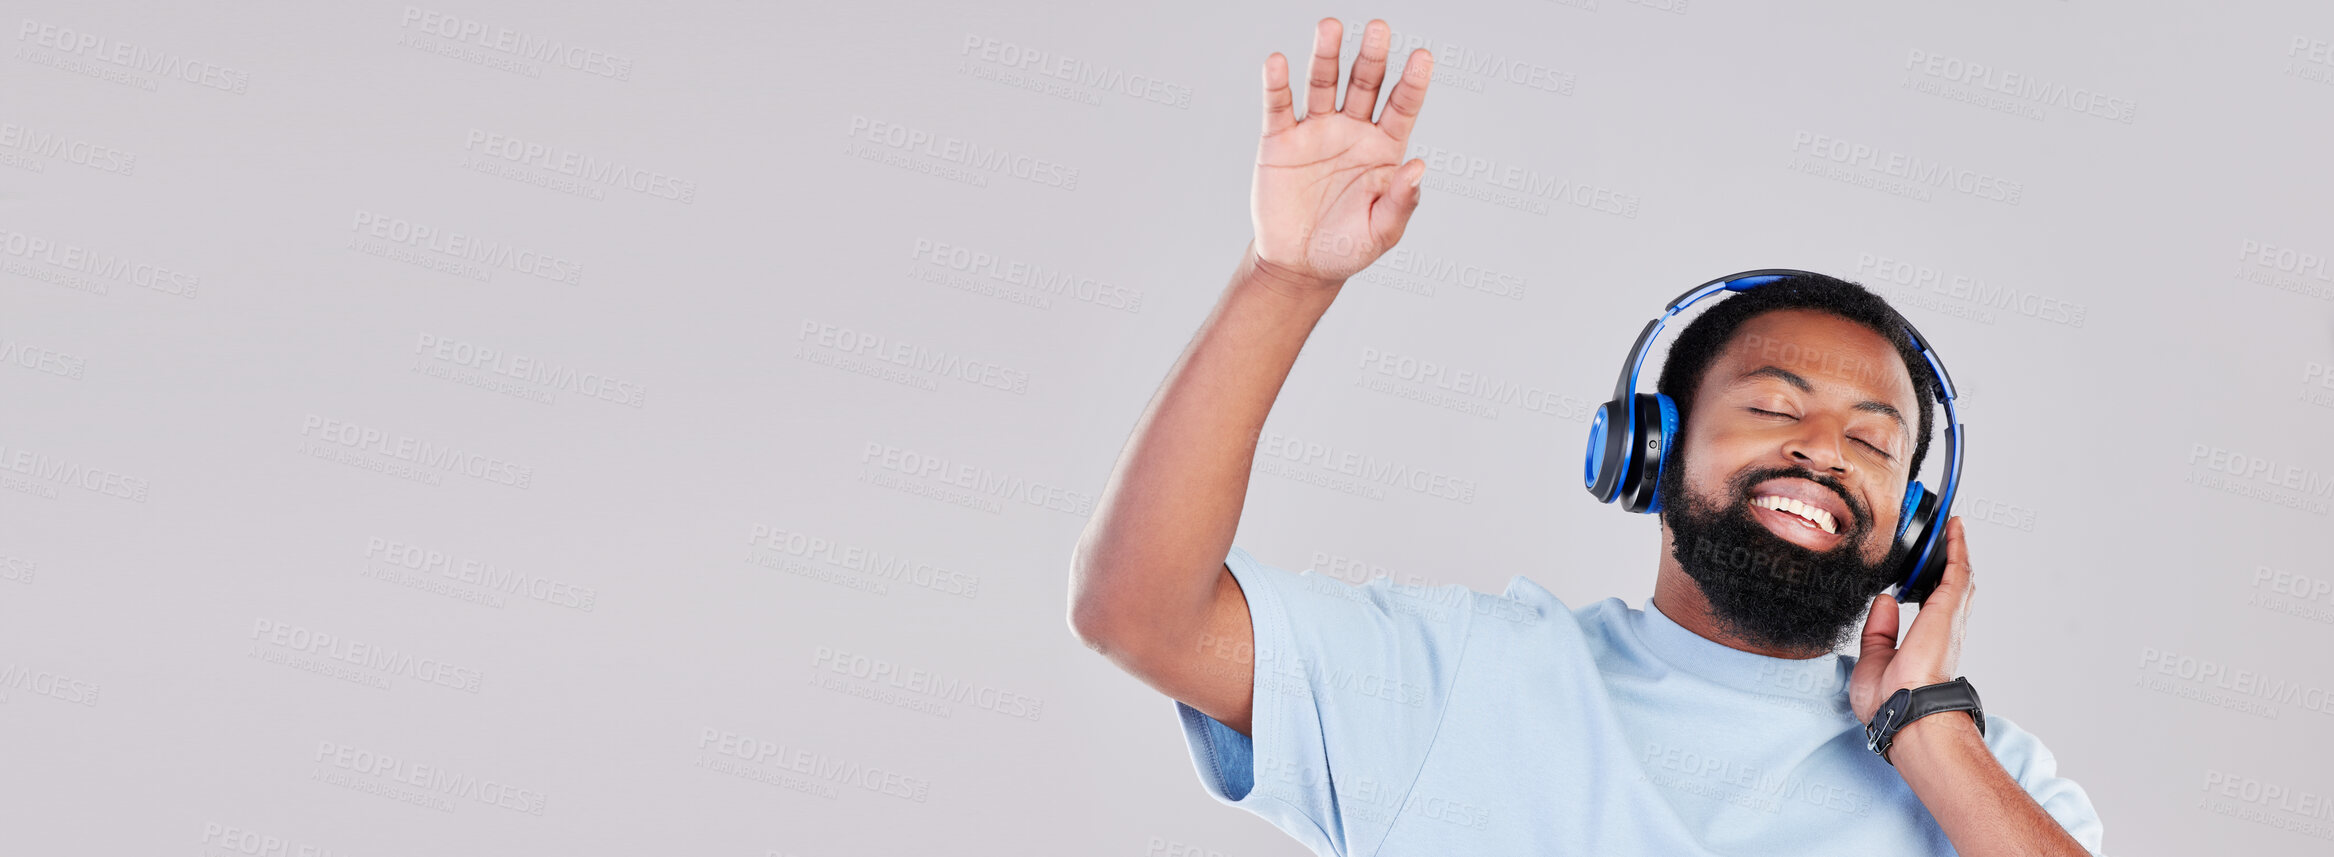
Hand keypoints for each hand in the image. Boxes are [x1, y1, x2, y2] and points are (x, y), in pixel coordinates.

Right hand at [1249, 18, 1433, 290]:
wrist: (1298, 265)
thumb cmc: (1347, 247)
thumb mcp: (1382, 232)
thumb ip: (1401, 201)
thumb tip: (1419, 167)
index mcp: (1383, 148)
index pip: (1402, 106)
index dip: (1413, 82)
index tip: (1422, 56)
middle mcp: (1352, 130)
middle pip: (1365, 83)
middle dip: (1371, 56)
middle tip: (1378, 28)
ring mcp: (1315, 131)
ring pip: (1323, 83)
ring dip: (1327, 55)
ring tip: (1330, 27)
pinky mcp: (1280, 140)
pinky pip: (1278, 106)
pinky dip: (1277, 83)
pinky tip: (1278, 62)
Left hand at [1849, 516, 1975, 723]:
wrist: (1904, 711)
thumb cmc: (1888, 700)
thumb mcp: (1873, 660)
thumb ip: (1879, 630)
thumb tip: (1884, 600)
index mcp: (1926, 644)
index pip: (1932, 609)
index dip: (1932, 587)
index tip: (1923, 572)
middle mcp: (1944, 630)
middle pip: (1952, 589)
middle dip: (1949, 563)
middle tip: (1945, 540)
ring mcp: (1949, 619)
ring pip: (1959, 576)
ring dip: (1955, 550)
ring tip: (1951, 526)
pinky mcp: (1948, 608)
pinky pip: (1957, 570)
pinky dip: (1957, 546)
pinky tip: (1953, 527)